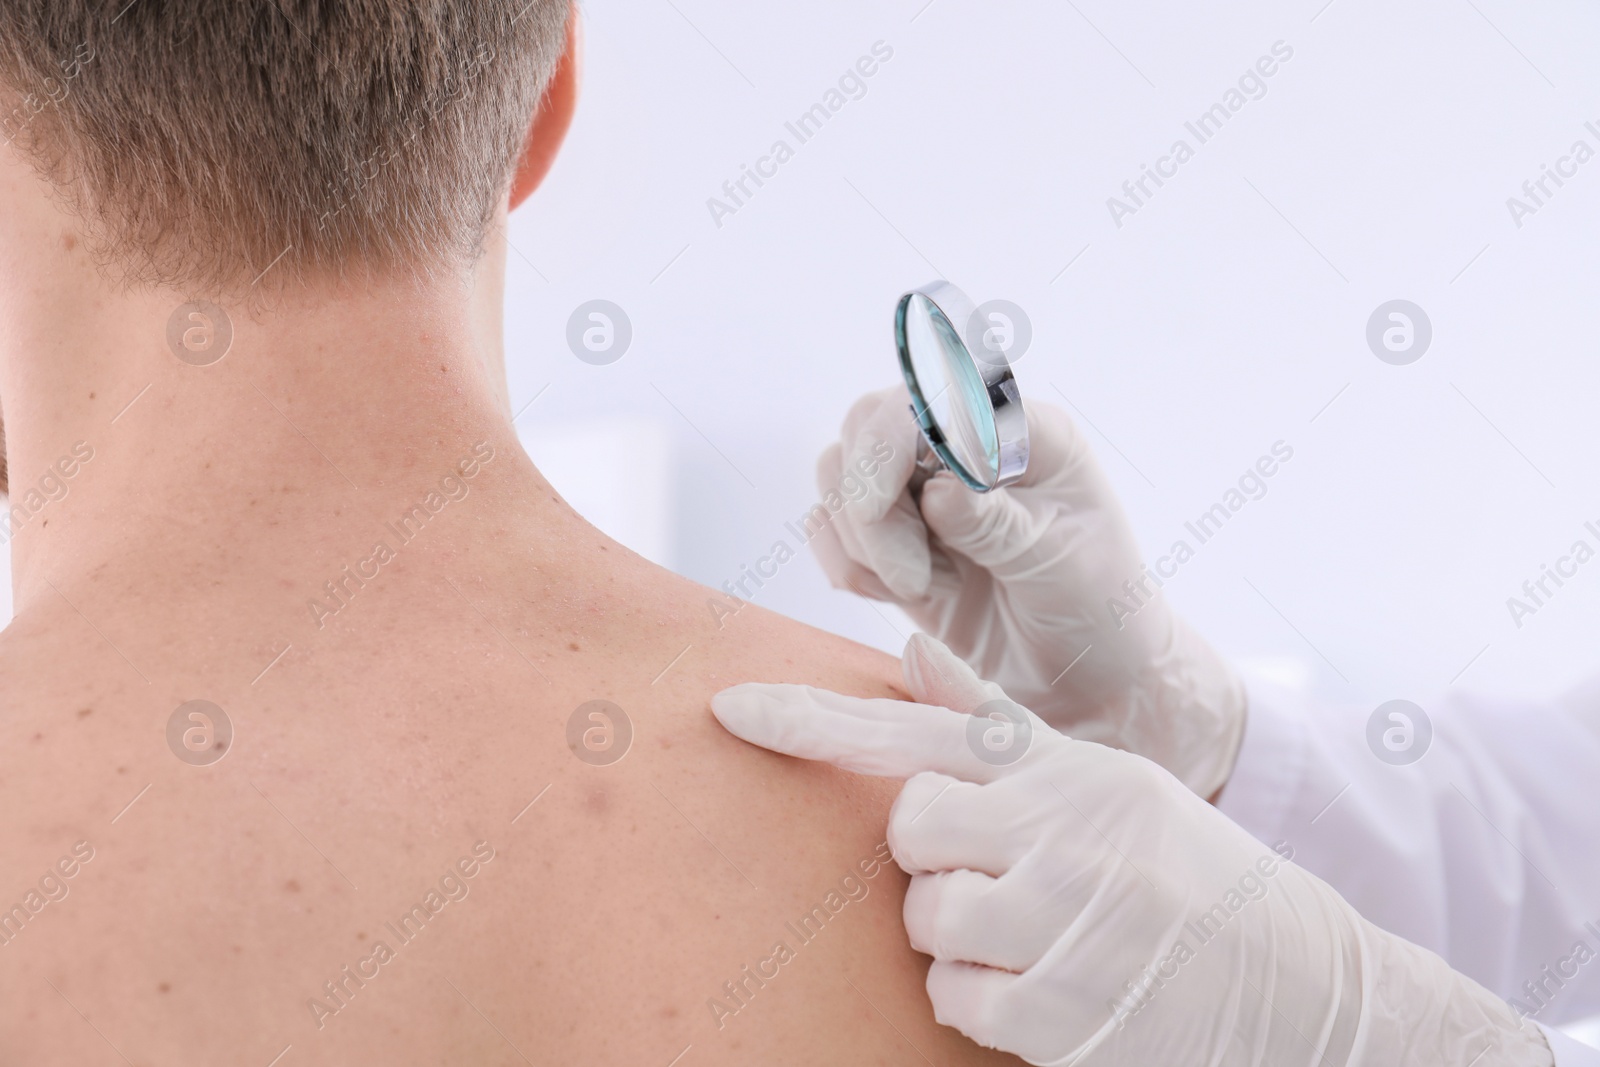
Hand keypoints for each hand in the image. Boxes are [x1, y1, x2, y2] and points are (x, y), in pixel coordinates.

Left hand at [712, 635, 1552, 1066]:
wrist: (1302, 985)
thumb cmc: (1184, 871)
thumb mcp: (1105, 780)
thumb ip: (996, 728)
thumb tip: (914, 652)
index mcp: (1068, 768)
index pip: (922, 731)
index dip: (814, 721)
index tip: (729, 706)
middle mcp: (1062, 831)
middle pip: (909, 829)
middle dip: (933, 859)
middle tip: (996, 875)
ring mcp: (1064, 922)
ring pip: (927, 918)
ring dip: (957, 934)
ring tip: (1034, 933)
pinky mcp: (1065, 1011)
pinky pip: (954, 998)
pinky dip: (981, 999)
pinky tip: (1044, 987)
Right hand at [814, 385, 1244, 797]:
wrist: (1087, 680)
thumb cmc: (1099, 610)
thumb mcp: (1063, 563)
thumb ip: (1000, 525)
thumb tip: (940, 490)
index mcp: (1023, 432)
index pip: (932, 399)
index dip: (889, 445)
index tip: (876, 509)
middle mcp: (967, 447)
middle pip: (867, 427)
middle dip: (868, 505)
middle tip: (911, 579)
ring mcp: (926, 490)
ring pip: (839, 474)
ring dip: (862, 540)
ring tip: (918, 588)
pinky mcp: (895, 537)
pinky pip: (829, 527)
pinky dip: (848, 563)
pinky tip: (898, 594)